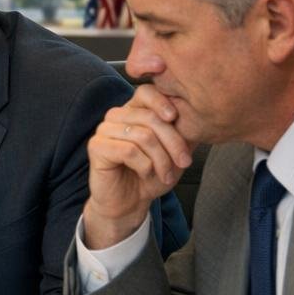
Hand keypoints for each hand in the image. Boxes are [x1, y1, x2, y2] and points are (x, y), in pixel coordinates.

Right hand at [83, 84, 193, 248]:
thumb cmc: (151, 175)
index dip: (163, 102)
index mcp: (134, 111)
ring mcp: (104, 130)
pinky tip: (145, 173)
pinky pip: (129, 151)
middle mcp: (116, 116)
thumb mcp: (175, 150)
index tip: (175, 118)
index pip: (146, 92)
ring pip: (142, 136)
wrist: (130, 202)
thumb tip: (197, 113)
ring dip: (161, 159)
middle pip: (150, 117)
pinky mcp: (96, 147)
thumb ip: (183, 129)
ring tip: (166, 174)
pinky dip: (144, 165)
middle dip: (173, 142)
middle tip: (185, 162)